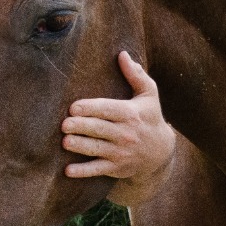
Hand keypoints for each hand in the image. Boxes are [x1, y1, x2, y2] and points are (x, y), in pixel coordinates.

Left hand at [61, 51, 175, 205]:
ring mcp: (121, 153)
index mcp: (130, 113)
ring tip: (65, 142)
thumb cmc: (150, 118)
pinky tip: (68, 170)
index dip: (91, 108)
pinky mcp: (116, 168)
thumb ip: (135, 75)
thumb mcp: (149, 95)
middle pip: (100, 129)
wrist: (161, 153)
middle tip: (64, 124)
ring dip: (80, 146)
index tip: (74, 107)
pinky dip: (83, 171)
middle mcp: (126, 134)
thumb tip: (123, 54)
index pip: (108, 109)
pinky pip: (98, 170)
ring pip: (97, 149)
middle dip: (81, 127)